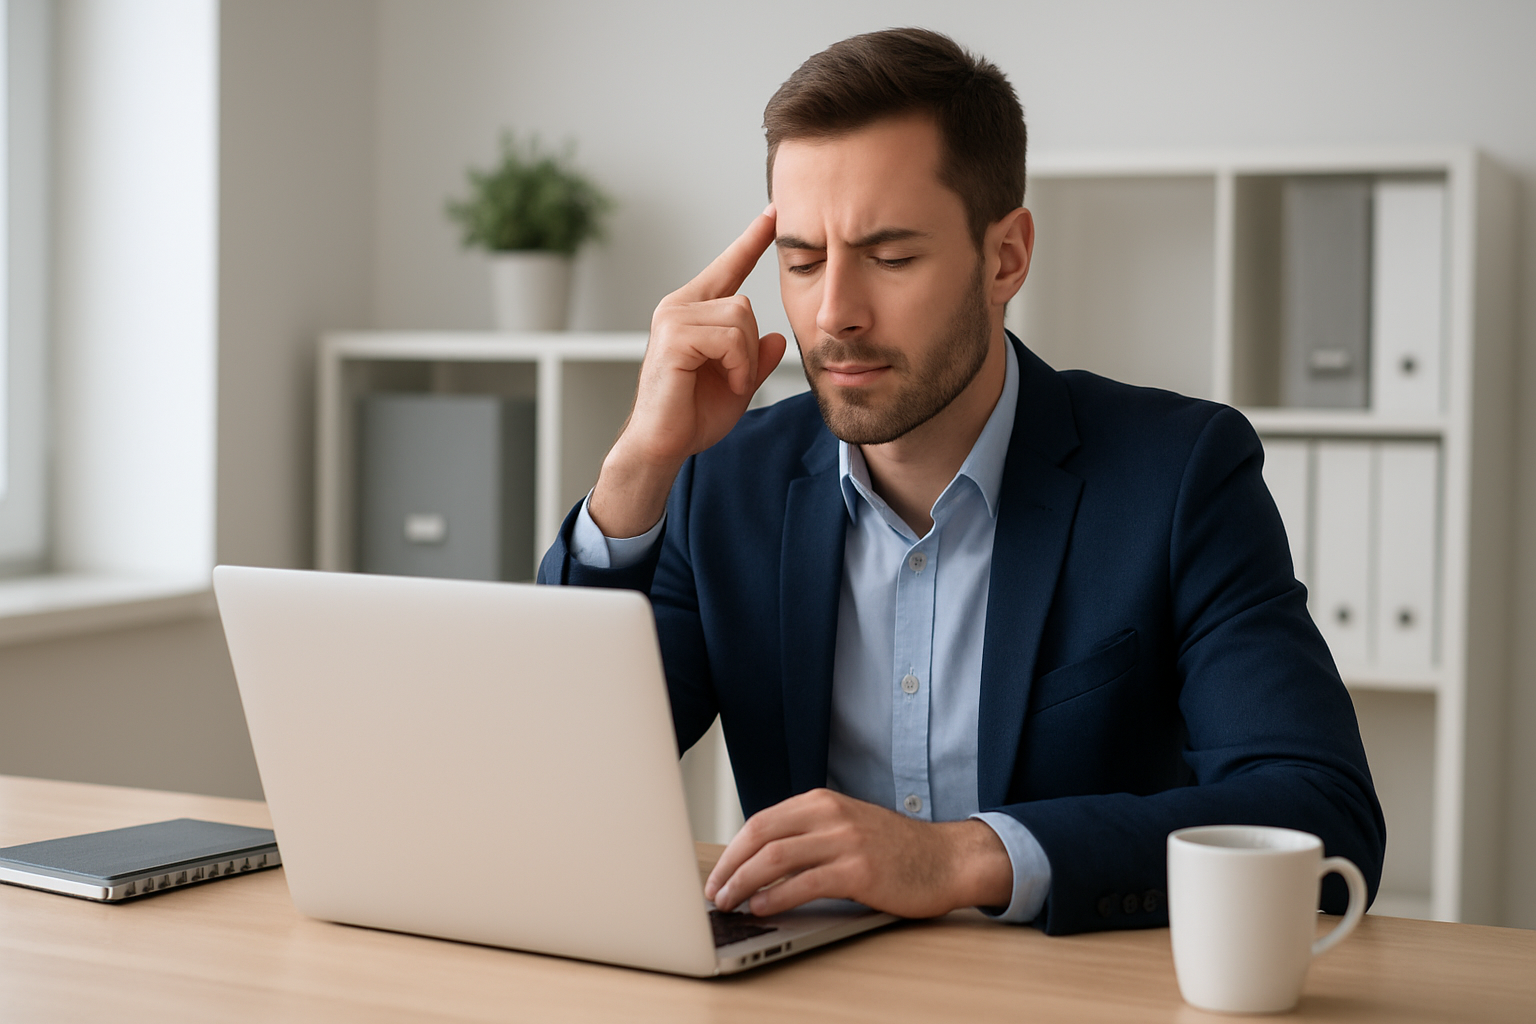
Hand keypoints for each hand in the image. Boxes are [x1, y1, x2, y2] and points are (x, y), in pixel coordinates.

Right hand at [589, 207, 788, 537]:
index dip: (751, 241)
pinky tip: (723, 381)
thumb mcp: (739, 384)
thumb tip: (776, 339)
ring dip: (743, 359)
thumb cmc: (691, 417)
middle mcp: (679, 306)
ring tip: (726, 382)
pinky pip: (729, 337)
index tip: (773, 214)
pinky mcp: (674, 336)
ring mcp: (673, 318)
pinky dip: (736, 365)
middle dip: (749, 348)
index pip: (728, 267)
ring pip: (739, 317)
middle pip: (743, 302)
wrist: (663, 445)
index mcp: (692, 312)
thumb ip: (756, 359)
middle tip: (736, 378)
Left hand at [704, 788, 1013, 918]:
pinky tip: (761, 907)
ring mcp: (846, 840)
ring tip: (729, 903)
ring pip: (776, 857)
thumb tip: (758, 864)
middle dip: (730, 866)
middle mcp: (831, 815)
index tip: (717, 873)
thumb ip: (809, 836)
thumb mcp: (847, 828)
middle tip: (714, 892)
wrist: (947, 859)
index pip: (762, 821)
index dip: (733, 849)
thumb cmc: (896, 851)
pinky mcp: (860, 870)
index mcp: (823, 802)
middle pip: (761, 835)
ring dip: (744, 882)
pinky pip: (805, 882)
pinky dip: (776, 896)